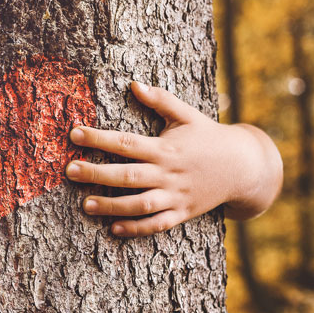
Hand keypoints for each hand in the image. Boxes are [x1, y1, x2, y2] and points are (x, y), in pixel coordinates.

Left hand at [65, 81, 281, 236]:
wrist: (244, 166)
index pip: (126, 142)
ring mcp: (176, 196)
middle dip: (97, 173)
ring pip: (140, 204)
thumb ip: (160, 100)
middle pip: (128, 175)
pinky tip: (114, 228)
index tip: (74, 133)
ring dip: (112, 206)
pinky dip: (137, 228)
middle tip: (69, 171)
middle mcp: (169, 173)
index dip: (98, 138)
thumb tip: (135, 83)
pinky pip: (157, 224)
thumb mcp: (187, 115)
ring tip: (85, 205)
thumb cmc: (209, 137)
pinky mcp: (182, 213)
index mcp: (166, 147)